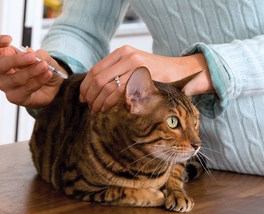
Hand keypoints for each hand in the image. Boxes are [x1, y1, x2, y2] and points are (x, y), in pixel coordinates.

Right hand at [0, 35, 66, 107]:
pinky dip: (38, 81)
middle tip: (32, 57)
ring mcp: (6, 85)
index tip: (9, 39)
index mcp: (4, 56)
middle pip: (2, 64)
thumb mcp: (45, 58)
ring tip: (45, 66)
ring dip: (31, 72)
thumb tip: (32, 54)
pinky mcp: (15, 97)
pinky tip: (47, 75)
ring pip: (15, 79)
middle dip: (18, 60)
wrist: (53, 85)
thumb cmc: (43, 69)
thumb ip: (39, 55)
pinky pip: (25, 90)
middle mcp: (1, 71)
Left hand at [79, 45, 212, 111]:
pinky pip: (118, 90)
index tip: (83, 97)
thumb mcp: (135, 69)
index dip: (86, 85)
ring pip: (105, 85)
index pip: (96, 70)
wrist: (180, 72)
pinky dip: (109, 102)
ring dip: (98, 100)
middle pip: (98, 78)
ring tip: (97, 110)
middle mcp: (125, 55)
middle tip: (89, 107)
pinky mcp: (140, 75)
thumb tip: (97, 89)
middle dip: (90, 95)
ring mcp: (133, 64)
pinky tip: (107, 109)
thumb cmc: (158, 75)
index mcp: (121, 53)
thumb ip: (119, 74)